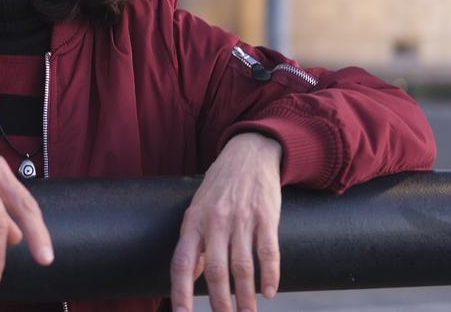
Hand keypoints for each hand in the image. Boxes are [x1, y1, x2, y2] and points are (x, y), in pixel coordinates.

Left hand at [170, 133, 282, 311]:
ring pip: (242, 267)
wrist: (249, 153)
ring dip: (246, 296)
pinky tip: (269, 292)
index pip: (182, 262)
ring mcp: (241, 218)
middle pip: (216, 271)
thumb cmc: (220, 186)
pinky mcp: (266, 216)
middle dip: (220, 302)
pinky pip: (268, 252)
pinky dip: (270, 275)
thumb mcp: (198, 210)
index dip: (180, 291)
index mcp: (193, 222)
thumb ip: (196, 242)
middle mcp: (215, 221)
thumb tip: (192, 276)